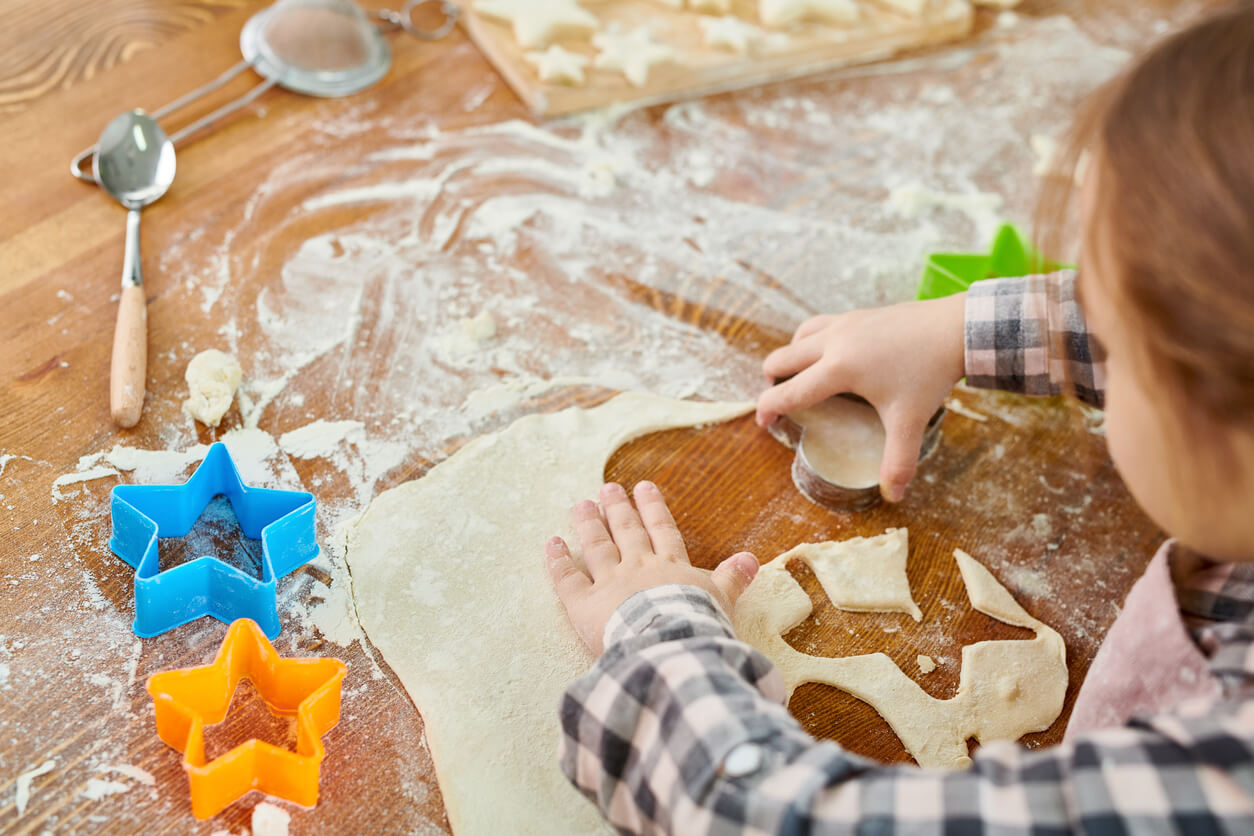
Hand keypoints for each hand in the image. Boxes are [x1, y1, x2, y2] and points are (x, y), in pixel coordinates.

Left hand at [546, 481, 758, 654]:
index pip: (662, 531)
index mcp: (671, 568)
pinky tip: (551, 542)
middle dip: (618, 509)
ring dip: (589, 525)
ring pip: (597, 547)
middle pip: (627, 532)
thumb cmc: (698, 627)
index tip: (644, 487)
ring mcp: (609, 583)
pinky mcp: (584, 605)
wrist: (668, 647)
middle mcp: (638, 568)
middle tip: (608, 488)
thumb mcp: (722, 601)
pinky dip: (558, 560)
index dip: (653, 508)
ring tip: (581, 504)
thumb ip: (732, 579)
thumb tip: (751, 559)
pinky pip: (567, 578)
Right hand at [756, 293, 966, 501]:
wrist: (954, 328)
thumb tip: (893, 496)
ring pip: (798, 337)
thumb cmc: (929, 373)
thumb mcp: (911, 421)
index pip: (789, 390)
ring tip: (800, 378)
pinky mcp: (857, 314)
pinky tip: (829, 355)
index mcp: (838, 369)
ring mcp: (844, 323)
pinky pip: (819, 325)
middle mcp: (833, 341)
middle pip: (782, 358)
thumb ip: (898, 461)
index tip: (763, 421)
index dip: (768, 407)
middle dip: (773, 382)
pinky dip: (810, 341)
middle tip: (781, 402)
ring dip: (790, 358)